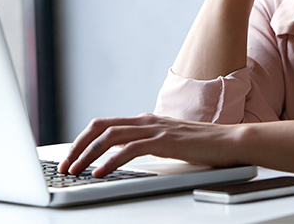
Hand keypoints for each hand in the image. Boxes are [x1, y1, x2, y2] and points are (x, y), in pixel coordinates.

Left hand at [58, 113, 242, 177]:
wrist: (228, 140)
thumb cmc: (200, 144)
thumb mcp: (167, 142)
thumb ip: (147, 143)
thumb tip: (125, 154)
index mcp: (145, 120)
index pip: (105, 125)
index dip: (84, 140)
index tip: (72, 158)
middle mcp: (146, 120)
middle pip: (101, 126)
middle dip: (78, 145)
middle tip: (65, 166)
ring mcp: (155, 129)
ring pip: (111, 136)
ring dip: (88, 154)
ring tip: (75, 171)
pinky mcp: (164, 141)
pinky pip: (130, 148)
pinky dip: (111, 160)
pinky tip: (100, 172)